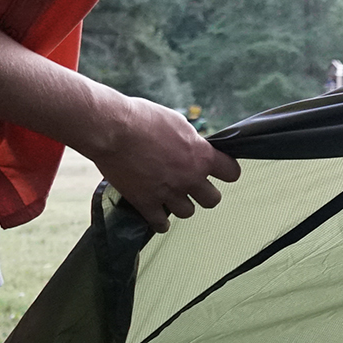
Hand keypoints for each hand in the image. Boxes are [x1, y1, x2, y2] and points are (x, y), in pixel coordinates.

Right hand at [77, 90, 240, 231]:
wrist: (110, 128)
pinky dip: (160, 222)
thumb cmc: (142, 118)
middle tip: (191, 187)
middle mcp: (190, 177)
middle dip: (203, 193)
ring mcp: (168, 192)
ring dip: (180, 205)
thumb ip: (191, 141)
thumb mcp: (177, 123)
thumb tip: (196, 147)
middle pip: (213, 200)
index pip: (232, 173)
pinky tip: (157, 216)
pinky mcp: (146, 202)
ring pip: (187, 212)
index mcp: (201, 156)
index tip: (218, 171)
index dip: (225, 172)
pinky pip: (160, 224)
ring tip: (170, 197)